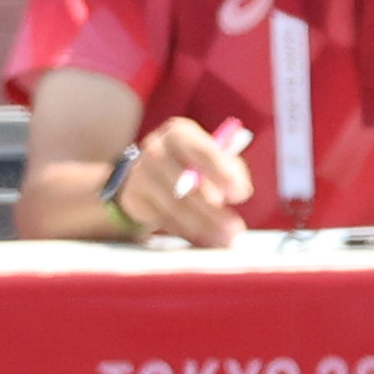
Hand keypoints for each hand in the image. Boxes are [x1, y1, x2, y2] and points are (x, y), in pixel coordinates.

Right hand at [114, 117, 252, 248]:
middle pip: (188, 184)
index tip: (241, 194)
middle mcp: (156, 149)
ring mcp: (140, 173)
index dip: (223, 173)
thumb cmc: (192, 163)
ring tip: (225, 239)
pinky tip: (204, 240)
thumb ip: (231, 170)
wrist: (147, 173)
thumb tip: (238, 191)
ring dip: (203, 226)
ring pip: (175, 206)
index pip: (203, 152)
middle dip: (214, 210)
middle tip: (236, 229)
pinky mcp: (133, 197)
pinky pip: (162, 218)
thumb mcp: (212, 157)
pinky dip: (186, 232)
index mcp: (180, 133)